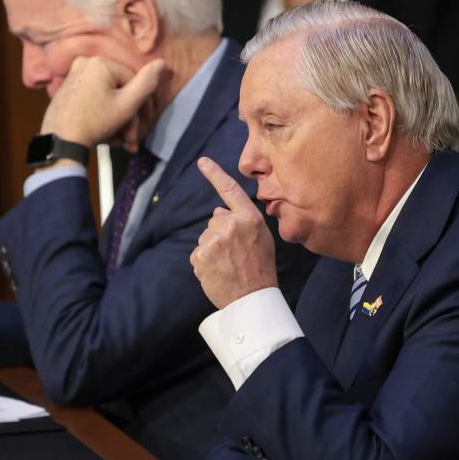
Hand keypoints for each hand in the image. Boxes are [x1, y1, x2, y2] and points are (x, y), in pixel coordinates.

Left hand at [39, 57, 167, 151]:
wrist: (60, 141)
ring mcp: (74, 75)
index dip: (141, 105)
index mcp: (100, 62)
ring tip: (120, 142)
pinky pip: (95, 99)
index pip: (133, 81)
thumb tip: (162, 63)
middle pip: (120, 90)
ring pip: (108, 97)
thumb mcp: (127, 105)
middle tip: (131, 140)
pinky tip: (107, 135)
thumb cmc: (95, 121)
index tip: (142, 126)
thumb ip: (146, 83)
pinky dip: (104, 116)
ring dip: (118, 121)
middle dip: (128, 118)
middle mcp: (85, 63)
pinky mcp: (68, 89)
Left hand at [190, 157, 277, 308]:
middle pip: (214, 222)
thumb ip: (242, 222)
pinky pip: (197, 254)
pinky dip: (204, 264)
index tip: (202, 162)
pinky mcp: (201, 255)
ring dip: (211, 250)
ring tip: (228, 266)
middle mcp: (231, 224)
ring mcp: (214, 239)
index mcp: (249, 218)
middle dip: (219, 235)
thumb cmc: (260, 268)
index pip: (230, 190)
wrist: (252, 298)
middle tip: (235, 255)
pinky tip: (218, 272)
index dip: (215, 174)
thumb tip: (217, 212)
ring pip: (205, 239)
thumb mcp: (261, 239)